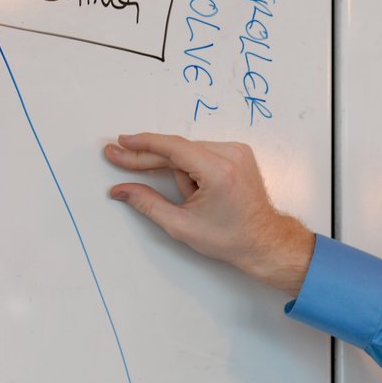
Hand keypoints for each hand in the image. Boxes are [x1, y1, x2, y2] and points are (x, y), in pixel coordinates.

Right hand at [105, 133, 314, 295]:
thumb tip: (120, 190)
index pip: (173, 147)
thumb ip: (147, 204)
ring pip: (188, 153)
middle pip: (177, 149)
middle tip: (117, 157)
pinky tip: (200, 191)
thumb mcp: (181, 225)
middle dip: (148, 158)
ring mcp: (238, 152)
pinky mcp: (239, 153)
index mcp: (219, 171)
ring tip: (193, 200)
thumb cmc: (230, 237)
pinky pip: (202, 154)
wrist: (264, 240)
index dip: (142, 144)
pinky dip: (193, 169)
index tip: (120, 142)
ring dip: (180, 173)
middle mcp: (232, 155)